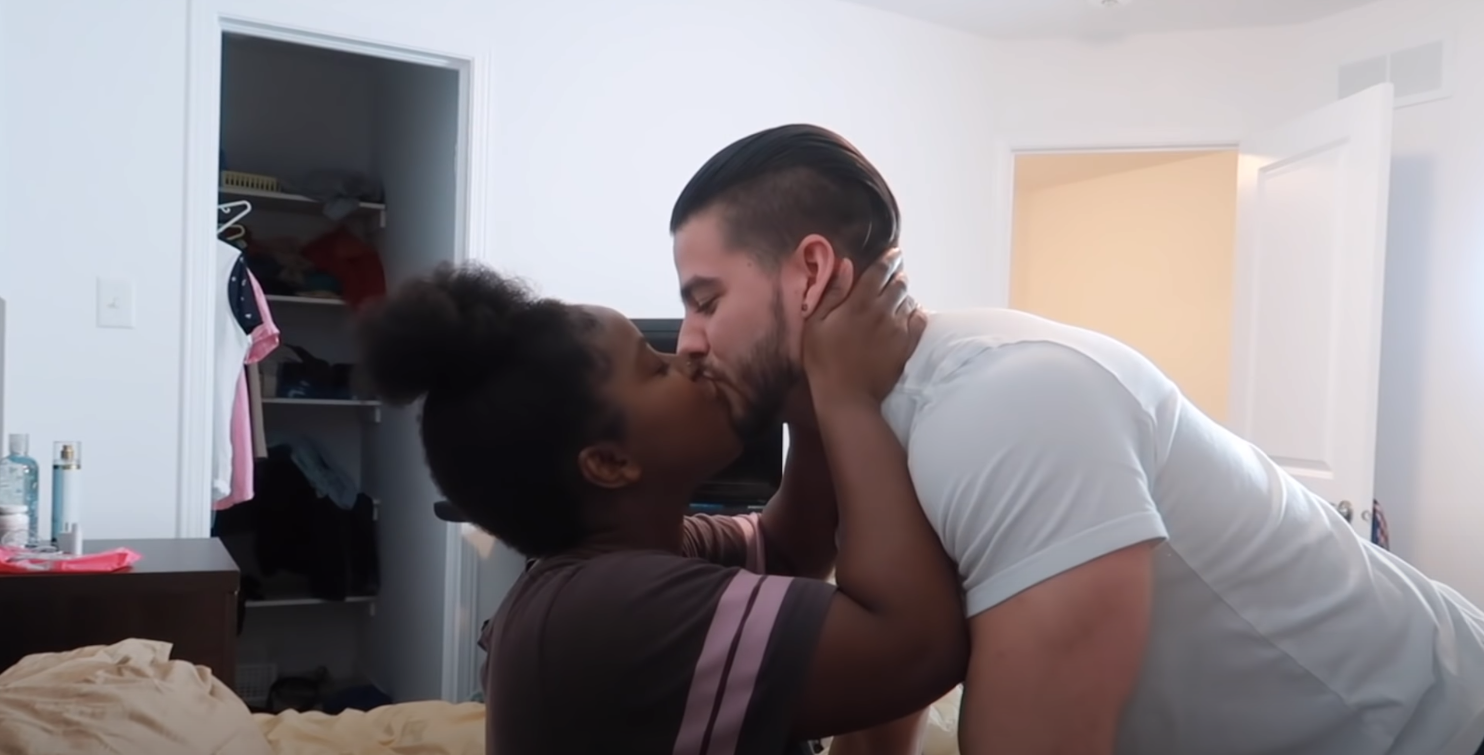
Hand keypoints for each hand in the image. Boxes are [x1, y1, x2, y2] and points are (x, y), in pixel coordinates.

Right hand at [802, 248, 913, 406]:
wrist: (846, 394)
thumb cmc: (823, 359)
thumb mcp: (816, 324)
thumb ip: (832, 293)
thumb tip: (846, 266)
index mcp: (859, 303)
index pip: (880, 271)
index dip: (888, 259)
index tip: (893, 252)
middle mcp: (883, 311)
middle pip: (899, 283)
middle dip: (897, 275)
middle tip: (894, 274)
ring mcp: (898, 329)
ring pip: (909, 300)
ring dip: (904, 295)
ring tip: (897, 296)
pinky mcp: (907, 345)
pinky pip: (920, 320)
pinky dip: (915, 312)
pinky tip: (908, 314)